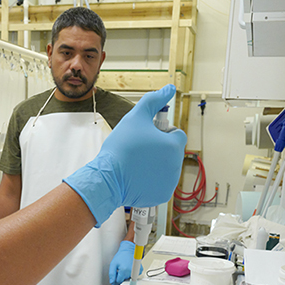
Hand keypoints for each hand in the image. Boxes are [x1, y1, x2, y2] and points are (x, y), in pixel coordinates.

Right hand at [63, 84, 186, 225]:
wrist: (107, 178)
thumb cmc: (121, 148)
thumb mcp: (136, 117)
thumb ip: (153, 101)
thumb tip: (169, 89)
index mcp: (174, 145)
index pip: (176, 133)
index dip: (162, 132)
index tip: (146, 136)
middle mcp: (176, 164)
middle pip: (172, 151)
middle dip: (159, 148)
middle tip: (139, 150)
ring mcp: (170, 181)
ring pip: (167, 167)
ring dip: (156, 164)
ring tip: (136, 163)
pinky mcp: (162, 195)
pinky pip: (161, 183)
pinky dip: (152, 180)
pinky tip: (138, 176)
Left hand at [109, 240, 140, 284]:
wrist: (128, 250)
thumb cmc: (121, 256)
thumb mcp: (113, 264)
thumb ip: (112, 274)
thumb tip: (112, 282)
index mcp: (124, 270)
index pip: (118, 281)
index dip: (115, 282)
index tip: (113, 281)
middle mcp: (131, 272)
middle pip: (124, 280)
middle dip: (120, 277)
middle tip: (118, 271)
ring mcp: (136, 271)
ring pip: (128, 278)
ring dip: (125, 275)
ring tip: (124, 268)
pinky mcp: (139, 270)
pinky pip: (134, 276)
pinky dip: (130, 274)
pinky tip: (128, 268)